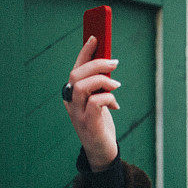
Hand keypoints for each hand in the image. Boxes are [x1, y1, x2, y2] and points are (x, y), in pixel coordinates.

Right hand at [63, 36, 120, 171]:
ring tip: (116, 85)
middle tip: (114, 62)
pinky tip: (115, 105)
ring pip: (82, 86)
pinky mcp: (88, 124)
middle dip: (96, 64)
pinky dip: (107, 98)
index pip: (76, 69)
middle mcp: (71, 102)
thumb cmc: (101, 123)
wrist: (101, 151)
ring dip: (102, 80)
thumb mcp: (100, 100)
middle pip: (77, 75)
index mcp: (73, 95)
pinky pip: (95, 103)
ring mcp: (77, 114)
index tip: (95, 36)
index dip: (85, 52)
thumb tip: (110, 64)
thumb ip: (101, 85)